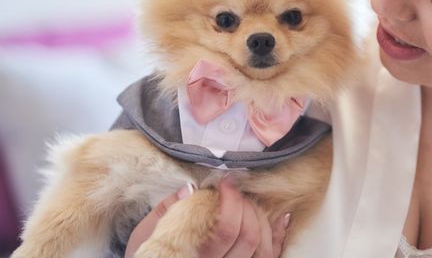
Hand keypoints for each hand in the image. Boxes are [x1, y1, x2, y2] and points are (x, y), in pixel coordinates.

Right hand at [125, 177, 289, 257]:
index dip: (232, 201)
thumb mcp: (148, 232)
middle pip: (250, 235)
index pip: (227, 229)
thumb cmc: (148, 252)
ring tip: (251, 202)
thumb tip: (190, 189)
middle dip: (247, 206)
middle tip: (236, 191)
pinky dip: (278, 236)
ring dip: (263, 219)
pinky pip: (269, 256)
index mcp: (194, 255)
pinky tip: (280, 217)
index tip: (225, 183)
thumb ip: (168, 209)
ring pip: (264, 248)